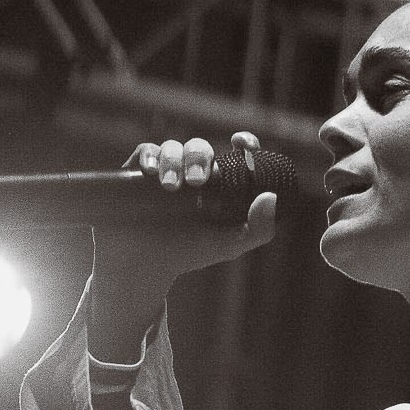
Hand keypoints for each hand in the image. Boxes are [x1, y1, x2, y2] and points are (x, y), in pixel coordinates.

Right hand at [93, 131, 277, 289]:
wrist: (144, 267)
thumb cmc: (188, 254)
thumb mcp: (229, 245)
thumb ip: (258, 229)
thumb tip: (271, 198)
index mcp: (218, 184)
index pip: (234, 154)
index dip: (243, 143)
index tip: (242, 143)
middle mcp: (191, 172)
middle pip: (200, 149)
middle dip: (199, 158)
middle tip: (196, 181)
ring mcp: (165, 171)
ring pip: (172, 147)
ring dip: (172, 161)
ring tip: (170, 186)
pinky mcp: (138, 173)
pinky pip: (146, 151)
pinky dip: (149, 156)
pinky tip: (150, 170)